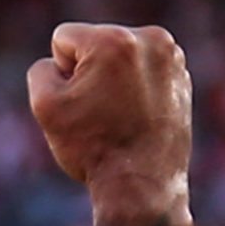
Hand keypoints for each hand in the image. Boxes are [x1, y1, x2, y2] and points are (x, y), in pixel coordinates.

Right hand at [26, 22, 192, 225]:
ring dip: (113, 79)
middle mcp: (150, 39)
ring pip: (119, 57)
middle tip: (101, 113)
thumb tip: (61, 63)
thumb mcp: (45, 106)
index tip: (80, 104)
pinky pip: (143, 71)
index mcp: (114, 40)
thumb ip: (42, 69)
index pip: (64, 40)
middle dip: (90, 73)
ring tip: (120, 115)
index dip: (62, 74)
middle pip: (95, 44)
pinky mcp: (182, 77)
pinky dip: (136, 89)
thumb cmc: (93, 147)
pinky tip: (137, 117)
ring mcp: (172, 58)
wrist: (142, 186)